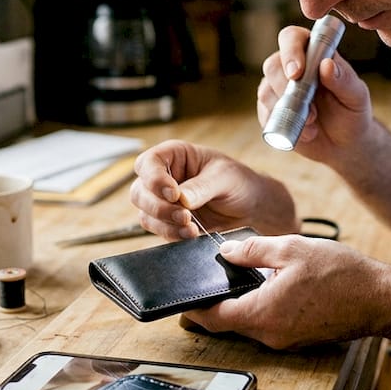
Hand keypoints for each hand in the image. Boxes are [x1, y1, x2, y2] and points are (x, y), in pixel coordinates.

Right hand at [129, 140, 297, 239]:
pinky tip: (191, 233)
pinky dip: (172, 234)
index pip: (148, 163)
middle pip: (140, 192)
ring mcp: (163, 200)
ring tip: (191, 226)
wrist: (250, 206)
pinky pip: (158, 230)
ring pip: (145, 214)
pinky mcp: (168, 221)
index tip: (174, 193)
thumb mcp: (224, 178)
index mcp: (174, 155)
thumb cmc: (238, 181)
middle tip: (185, 215)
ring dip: (165, 223)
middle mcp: (164, 176)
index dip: (154, 179)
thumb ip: (201, 187)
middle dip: (160, 207)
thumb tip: (181, 199)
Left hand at [183, 234, 390, 348]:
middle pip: (229, 322)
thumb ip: (253, 250)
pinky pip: (268, 324)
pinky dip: (262, 307)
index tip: (182, 297)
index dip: (193, 307)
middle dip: (218, 301)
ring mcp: (285, 340)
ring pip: (249, 323)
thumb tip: (226, 252)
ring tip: (244, 276)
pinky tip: (271, 286)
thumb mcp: (291, 248)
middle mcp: (271, 334)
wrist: (380, 298)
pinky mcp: (298, 338)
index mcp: (263, 313)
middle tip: (214, 277)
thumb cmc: (342, 274)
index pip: (213, 318)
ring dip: (242, 303)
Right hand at [258, 24, 375, 163]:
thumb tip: (326, 64)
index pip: (291, 38)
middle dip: (287, 89)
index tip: (297, 73)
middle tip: (312, 112)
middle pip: (272, 65)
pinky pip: (266, 115)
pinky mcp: (270, 111)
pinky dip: (283, 126)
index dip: (290, 51)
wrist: (344, 145)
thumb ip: (344, 79)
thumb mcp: (356, 96)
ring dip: (288, 111)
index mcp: (312, 52)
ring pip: (266, 91)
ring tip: (313, 125)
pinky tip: (306, 133)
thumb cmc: (353, 113)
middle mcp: (290, 67)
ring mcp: (277, 89)